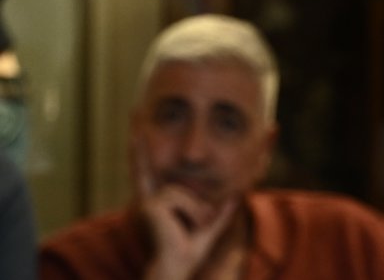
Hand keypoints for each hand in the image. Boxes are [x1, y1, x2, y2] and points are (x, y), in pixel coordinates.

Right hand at [132, 139, 236, 279]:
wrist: (177, 267)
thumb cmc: (188, 251)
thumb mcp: (211, 226)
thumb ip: (223, 210)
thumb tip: (239, 193)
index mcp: (160, 201)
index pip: (148, 172)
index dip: (140, 152)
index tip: (135, 126)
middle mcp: (150, 199)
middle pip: (185, 186)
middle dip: (198, 206)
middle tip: (192, 226)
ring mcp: (149, 202)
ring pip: (186, 193)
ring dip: (196, 211)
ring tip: (190, 228)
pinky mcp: (152, 206)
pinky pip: (183, 200)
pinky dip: (192, 213)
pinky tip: (182, 227)